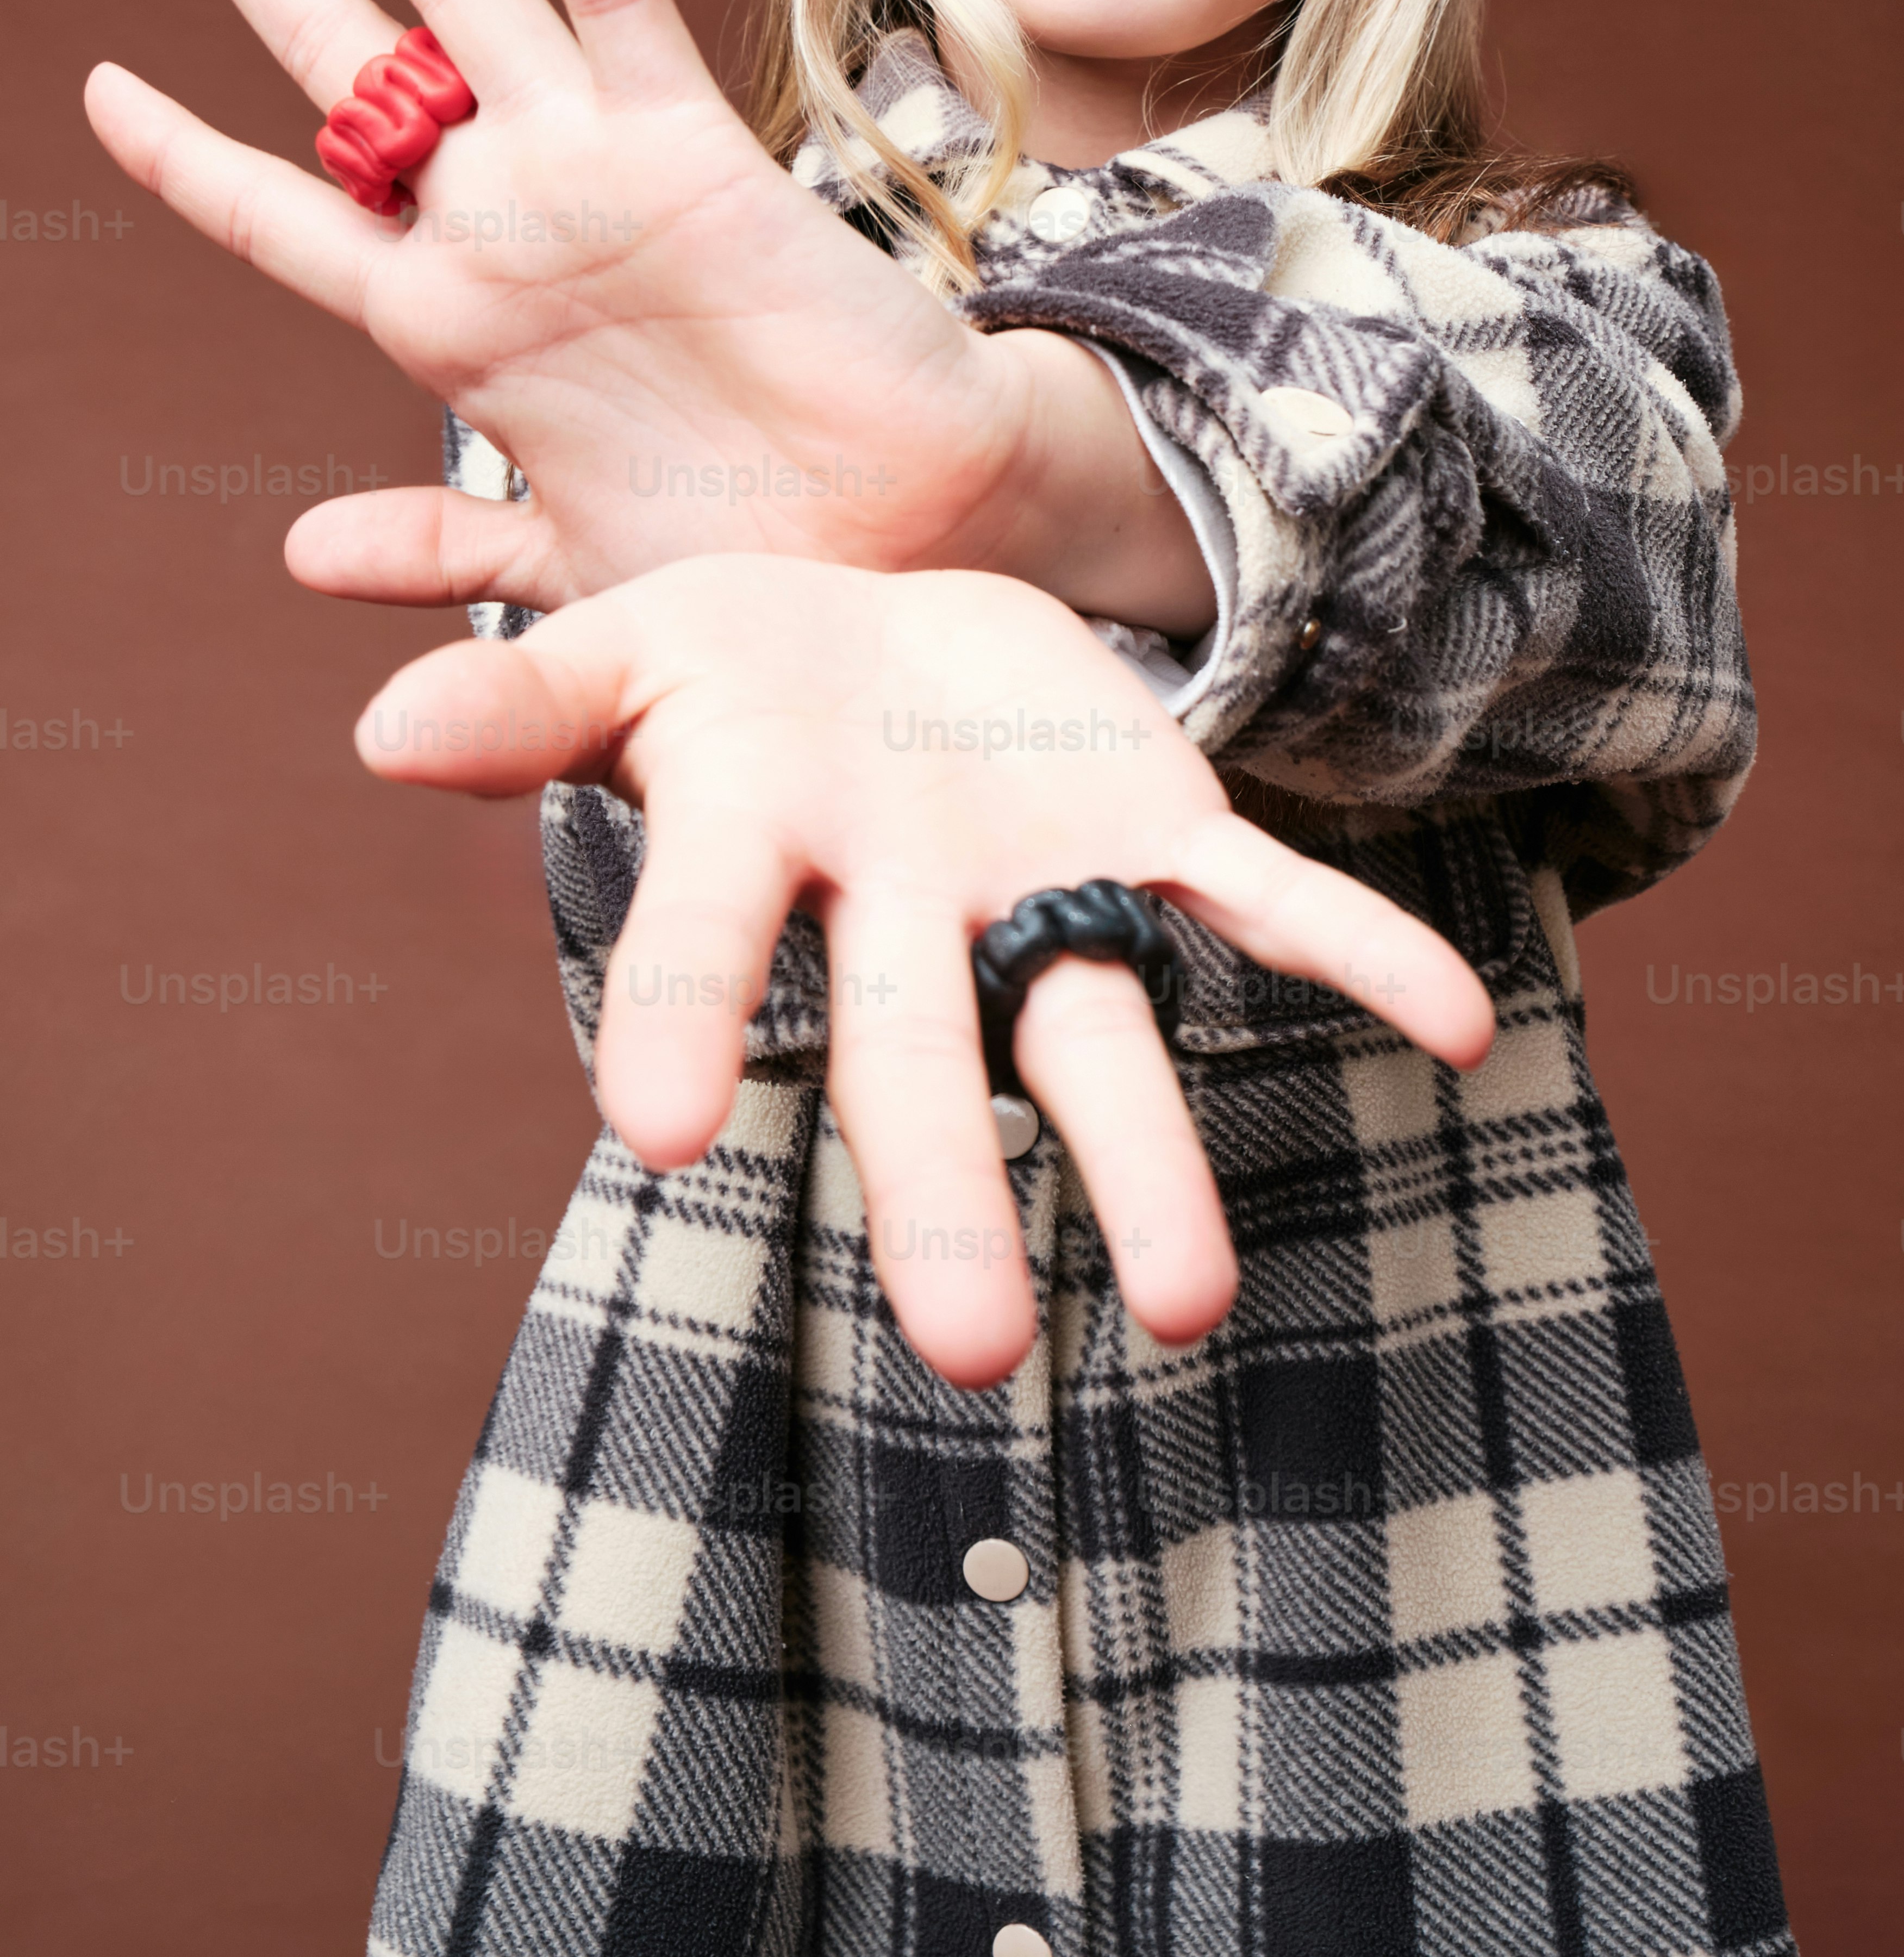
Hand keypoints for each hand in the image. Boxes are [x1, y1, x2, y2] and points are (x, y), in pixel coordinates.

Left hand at [83, 0, 1204, 625]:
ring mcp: (586, 173)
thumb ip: (442, 551)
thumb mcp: (565, 564)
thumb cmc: (752, 551)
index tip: (102, 86)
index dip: (187, 155)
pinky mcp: (687, 147)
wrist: (904, 533)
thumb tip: (298, 552)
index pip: (282, 216)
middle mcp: (500, 227)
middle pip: (341, 65)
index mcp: (450, 326)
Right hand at [352, 555, 1494, 1387]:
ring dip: (1150, 1158)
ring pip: (1096, 1033)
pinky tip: (1464, 1032)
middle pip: (919, 1062)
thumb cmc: (734, 655)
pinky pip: (1265, 899)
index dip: (692, 1023)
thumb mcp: (628, 646)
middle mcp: (908, 911)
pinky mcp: (1152, 826)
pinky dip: (1360, 955)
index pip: (714, 952)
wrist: (885, 603)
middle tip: (982, 1352)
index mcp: (763, 850)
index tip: (663, 1133)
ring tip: (1198, 1305)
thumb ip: (530, 696)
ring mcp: (1038, 881)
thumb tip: (385, 734)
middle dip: (945, 1198)